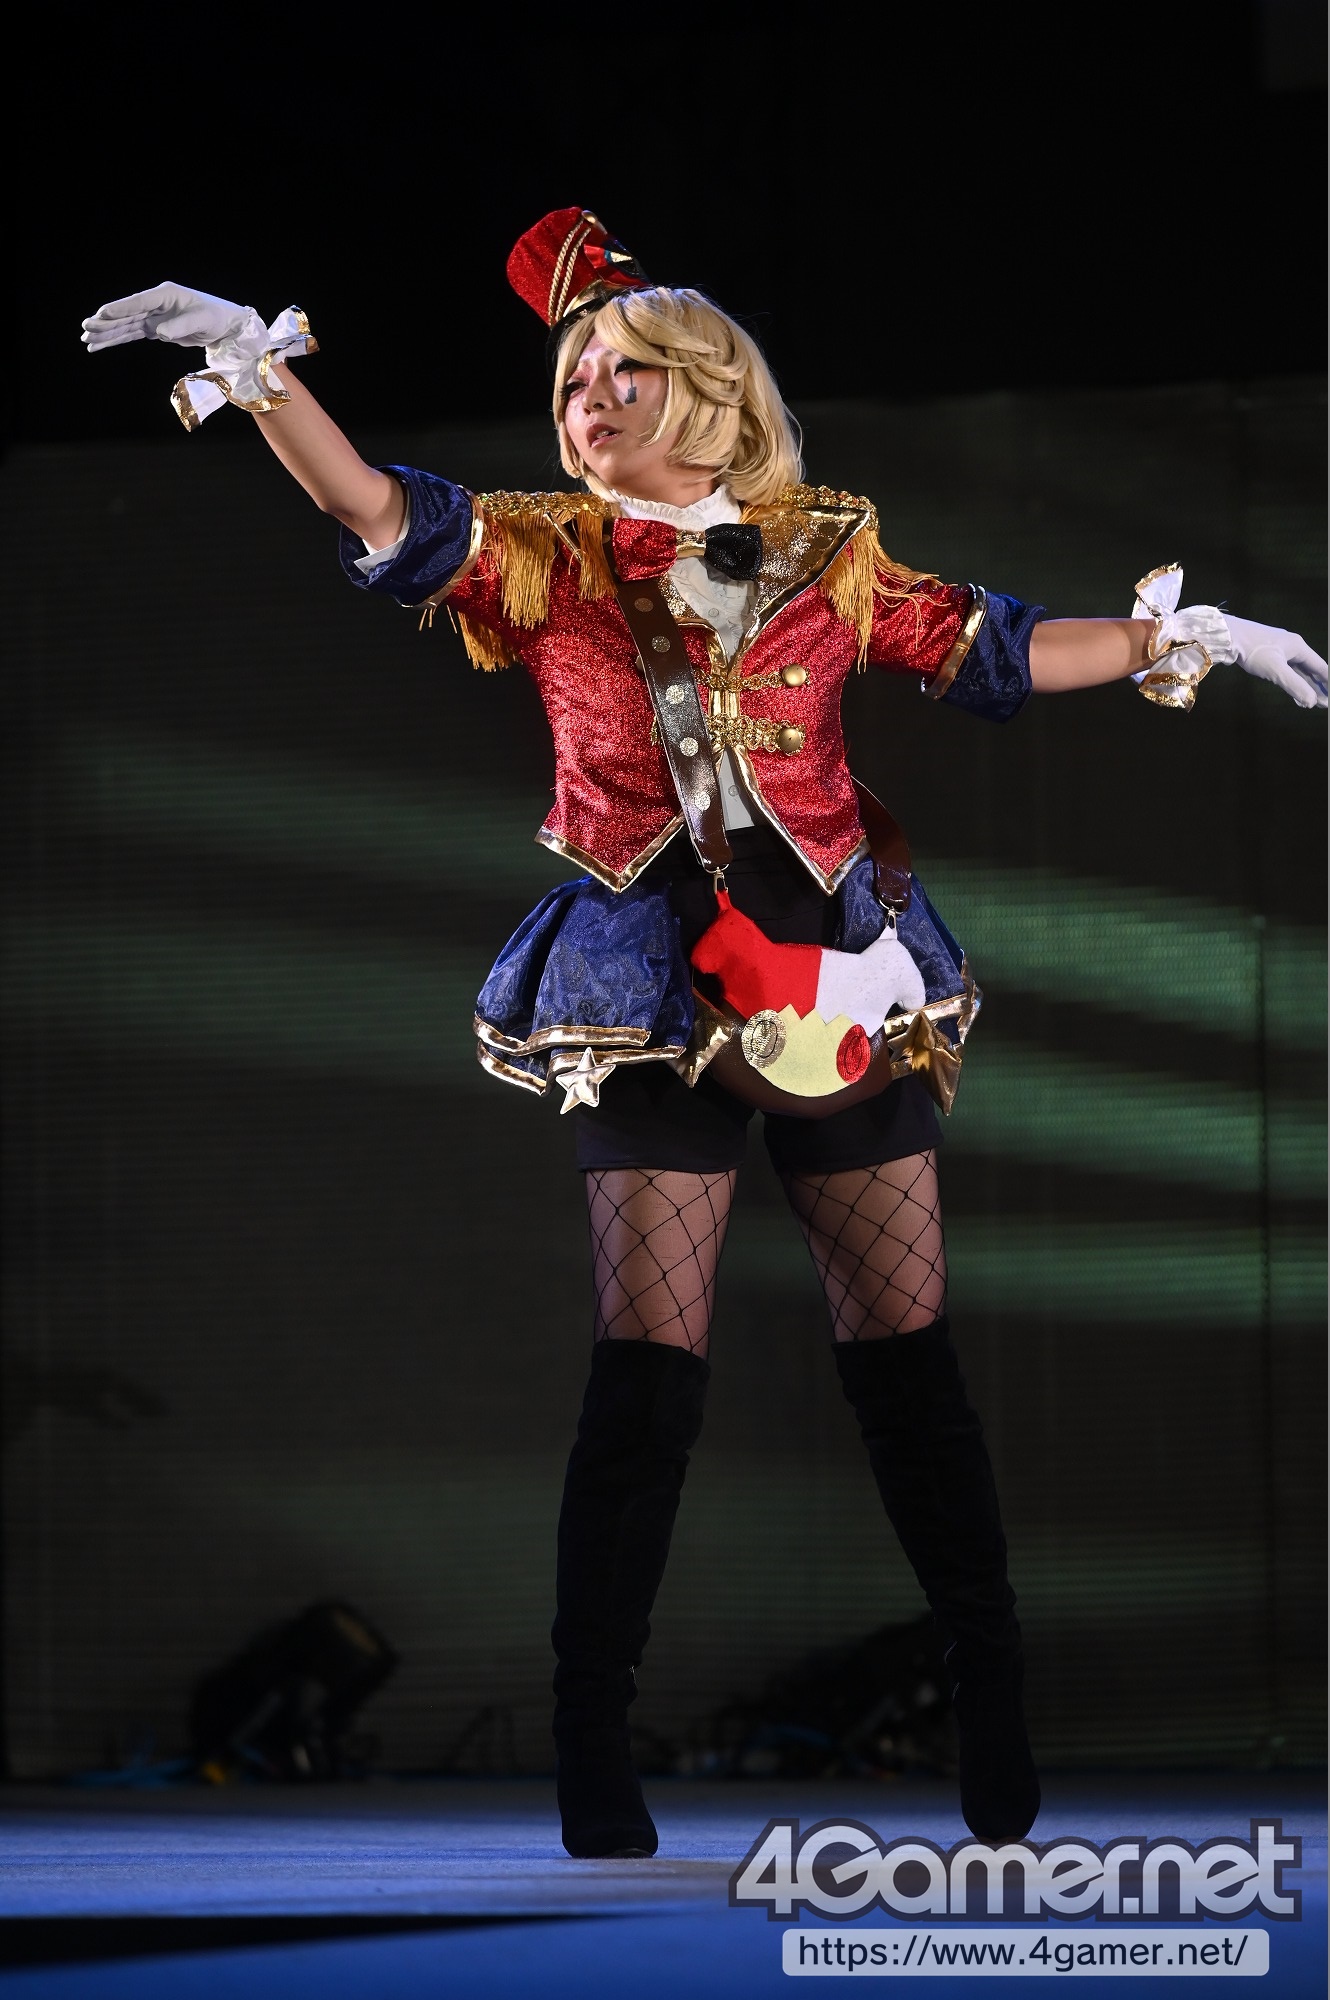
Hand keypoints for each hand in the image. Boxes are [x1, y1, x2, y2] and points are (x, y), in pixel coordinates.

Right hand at [81, 284, 262, 353]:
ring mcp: (153, 316)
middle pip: (126, 314)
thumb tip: (159, 333)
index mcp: (164, 295)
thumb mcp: (202, 321)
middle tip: (85, 328)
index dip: (119, 309)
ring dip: (107, 333)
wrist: (225, 325)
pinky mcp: (155, 328)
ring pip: (125, 326)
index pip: (138, 303)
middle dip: (105, 322)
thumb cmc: (216, 317)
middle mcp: (155, 303)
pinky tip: (100, 345)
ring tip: (86, 339)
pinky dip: (116, 339)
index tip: (100, 314)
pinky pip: (132, 334)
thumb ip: (180, 326)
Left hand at [1223, 614, 1327, 710]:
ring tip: (1310, 702)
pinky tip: (1292, 691)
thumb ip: (1295, 685)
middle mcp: (1292, 646)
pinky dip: (1292, 681)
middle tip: (1323, 704)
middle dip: (1317, 687)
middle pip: (1311, 670)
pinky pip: (1286, 669)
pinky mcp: (1269, 653)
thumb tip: (1312, 702)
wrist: (1228, 636)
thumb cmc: (1253, 650)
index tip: (1329, 697)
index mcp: (1299, 647)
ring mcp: (1280, 649)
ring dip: (1304, 686)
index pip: (1321, 667)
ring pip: (1298, 671)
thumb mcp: (1276, 670)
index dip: (1327, 683)